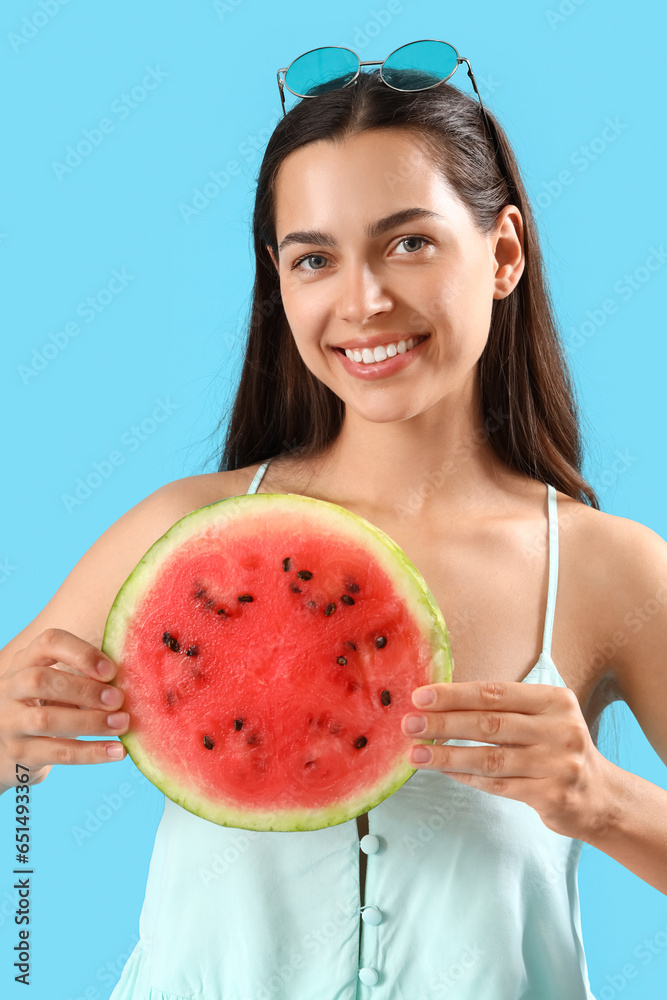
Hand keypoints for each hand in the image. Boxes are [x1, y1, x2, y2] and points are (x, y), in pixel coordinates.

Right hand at [0, 628, 127, 785]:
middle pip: (41, 680)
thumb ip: (86, 677)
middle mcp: (11, 687)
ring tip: (122, 724)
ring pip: (47, 720)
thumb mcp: (59, 685)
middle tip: (118, 699)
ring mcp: (9, 722)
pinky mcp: (19, 753)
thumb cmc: (47, 706)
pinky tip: (117, 751)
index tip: (111, 670)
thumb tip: (134, 680)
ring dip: (91, 722)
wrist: (8, 749)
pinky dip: (91, 752)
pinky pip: (57, 752)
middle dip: (85, 689)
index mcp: (26, 661)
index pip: (49, 642)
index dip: (82, 653)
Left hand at [401, 680, 613, 841]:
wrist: (600, 796)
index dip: (455, 694)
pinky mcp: (551, 796)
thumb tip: (440, 703)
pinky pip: (498, 784)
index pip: (495, 693)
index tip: (420, 697)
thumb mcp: (543, 717)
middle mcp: (560, 729)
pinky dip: (467, 777)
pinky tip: (444, 771)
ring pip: (490, 758)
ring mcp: (557, 764)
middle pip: (490, 723)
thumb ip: (503, 708)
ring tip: (416, 754)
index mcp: (554, 700)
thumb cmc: (557, 748)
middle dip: (444, 723)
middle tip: (410, 724)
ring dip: (447, 756)